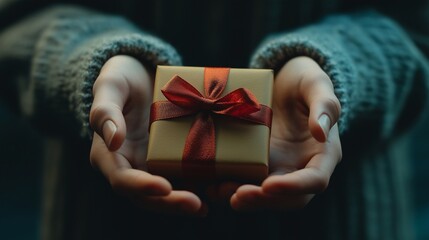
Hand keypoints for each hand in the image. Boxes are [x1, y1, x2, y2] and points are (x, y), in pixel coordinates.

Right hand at [89, 55, 204, 215]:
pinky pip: (184, 175)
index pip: (122, 180)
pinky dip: (200, 183)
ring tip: (212, 202)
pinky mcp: (171, 158)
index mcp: (109, 155)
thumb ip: (105, 111)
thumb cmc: (121, 78)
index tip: (164, 187)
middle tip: (196, 205)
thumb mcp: (110, 85)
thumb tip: (112, 141)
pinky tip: (220, 184)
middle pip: (148, 196)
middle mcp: (131, 166)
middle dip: (171, 203)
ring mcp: (153, 164)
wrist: (142, 76)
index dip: (142, 186)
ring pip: (168, 192)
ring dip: (188, 200)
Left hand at [230, 56, 341, 210]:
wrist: (282, 82)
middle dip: (263, 200)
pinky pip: (245, 180)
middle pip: (287, 198)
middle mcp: (300, 167)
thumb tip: (321, 133)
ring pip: (264, 195)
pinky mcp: (256, 163)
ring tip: (217, 192)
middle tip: (236, 196)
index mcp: (323, 154)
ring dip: (242, 198)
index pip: (315, 180)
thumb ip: (325, 105)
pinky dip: (228, 186)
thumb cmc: (304, 81)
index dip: (294, 187)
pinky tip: (209, 185)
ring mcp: (277, 168)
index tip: (269, 185)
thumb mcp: (316, 84)